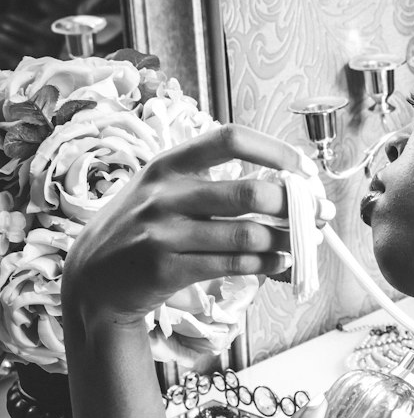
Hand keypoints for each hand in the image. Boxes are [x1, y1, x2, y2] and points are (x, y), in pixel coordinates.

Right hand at [61, 126, 324, 327]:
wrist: (93, 278)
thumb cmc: (143, 229)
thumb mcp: (163, 192)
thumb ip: (212, 185)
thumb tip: (285, 187)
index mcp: (168, 164)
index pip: (229, 139)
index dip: (275, 152)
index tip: (304, 169)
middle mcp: (165, 194)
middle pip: (248, 193)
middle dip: (293, 206)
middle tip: (316, 215)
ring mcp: (164, 233)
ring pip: (247, 236)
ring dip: (285, 242)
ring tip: (302, 245)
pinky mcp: (168, 269)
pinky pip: (233, 266)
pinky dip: (266, 265)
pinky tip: (279, 264)